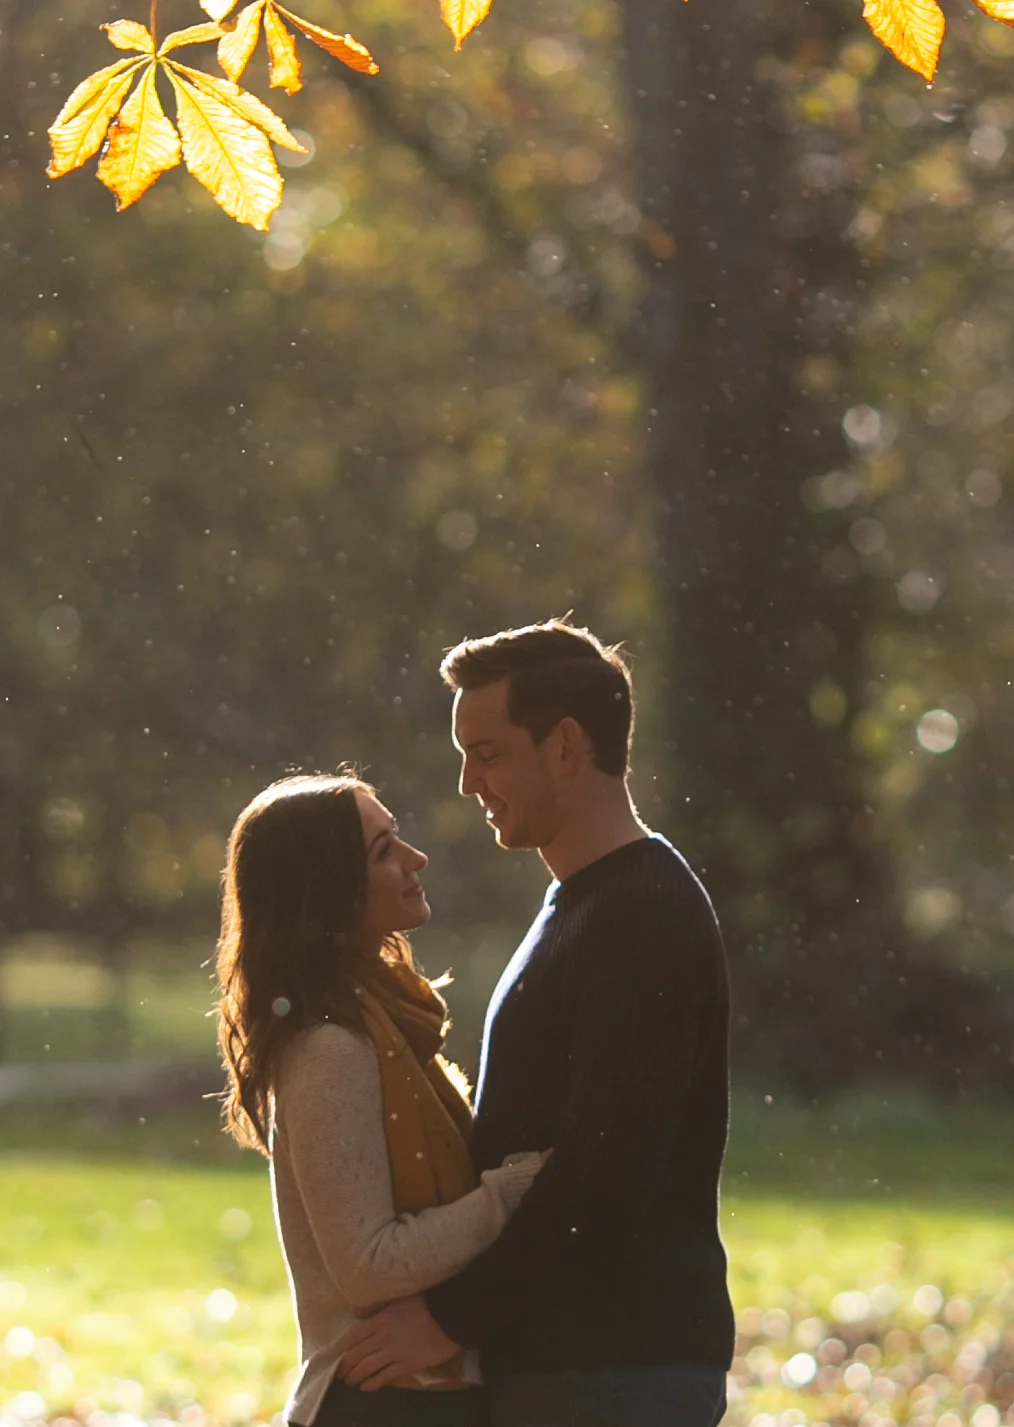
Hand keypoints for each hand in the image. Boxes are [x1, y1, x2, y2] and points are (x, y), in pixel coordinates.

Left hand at [337, 1295, 460, 1391]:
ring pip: (367, 1367)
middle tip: (340, 1372)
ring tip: (349, 1381)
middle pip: (356, 1354)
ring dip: (355, 1376)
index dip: (343, 1347)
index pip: (354, 1335)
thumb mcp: (398, 1300)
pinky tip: (366, 1387)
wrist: (449, 1317)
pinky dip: (372, 1384)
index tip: (338, 1353)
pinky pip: (385, 1377)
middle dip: (345, 1365)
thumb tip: (356, 1313)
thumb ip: (377, 1308)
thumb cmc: (425, 1305)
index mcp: (380, 1319)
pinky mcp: (407, 1365)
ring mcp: (395, 1352)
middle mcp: (383, 1337)